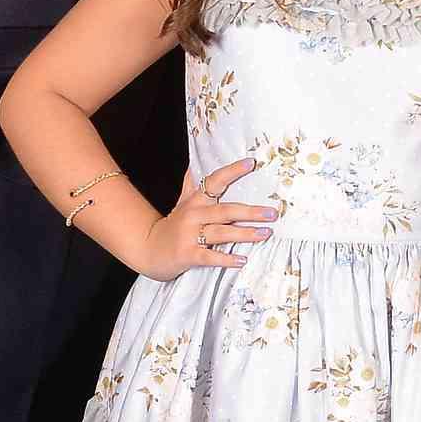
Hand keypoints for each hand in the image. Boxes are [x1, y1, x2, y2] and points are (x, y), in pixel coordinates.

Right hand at [134, 157, 281, 277]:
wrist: (148, 249)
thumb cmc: (172, 226)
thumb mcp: (181, 203)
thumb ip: (191, 184)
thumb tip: (195, 162)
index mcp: (195, 201)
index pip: (215, 181)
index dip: (233, 171)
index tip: (251, 163)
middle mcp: (193, 215)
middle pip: (225, 210)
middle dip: (251, 212)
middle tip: (272, 212)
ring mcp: (190, 235)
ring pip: (222, 233)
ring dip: (245, 233)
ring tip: (266, 233)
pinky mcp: (188, 254)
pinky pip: (210, 256)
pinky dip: (226, 259)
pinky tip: (242, 259)